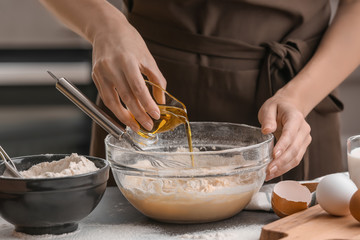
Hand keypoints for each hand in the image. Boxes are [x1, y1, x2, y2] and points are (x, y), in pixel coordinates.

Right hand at [91, 15, 165, 131]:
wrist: (105, 28)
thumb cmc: (129, 41)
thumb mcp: (147, 57)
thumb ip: (156, 79)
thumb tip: (161, 100)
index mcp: (127, 60)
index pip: (138, 88)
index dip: (147, 104)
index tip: (156, 115)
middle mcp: (112, 67)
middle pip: (126, 98)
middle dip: (138, 115)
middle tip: (148, 126)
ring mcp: (101, 73)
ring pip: (112, 102)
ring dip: (124, 118)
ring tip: (135, 127)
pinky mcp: (95, 77)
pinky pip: (106, 97)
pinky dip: (115, 109)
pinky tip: (125, 116)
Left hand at [258, 91, 311, 180]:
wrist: (289, 107)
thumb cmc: (277, 108)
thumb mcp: (269, 108)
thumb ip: (268, 118)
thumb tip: (267, 130)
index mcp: (296, 118)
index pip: (290, 134)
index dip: (283, 145)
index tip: (274, 155)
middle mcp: (303, 130)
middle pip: (294, 149)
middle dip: (281, 161)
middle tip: (268, 170)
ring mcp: (304, 139)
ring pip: (296, 157)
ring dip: (283, 168)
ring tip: (269, 174)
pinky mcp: (302, 147)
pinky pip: (295, 160)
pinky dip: (285, 168)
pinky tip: (274, 172)